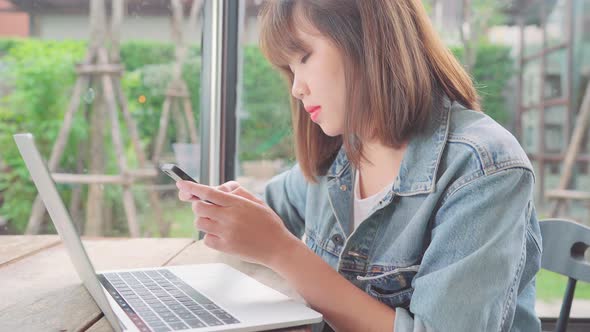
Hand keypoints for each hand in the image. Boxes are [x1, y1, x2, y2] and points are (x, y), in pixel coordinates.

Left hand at [176, 180, 297, 266]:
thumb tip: (219, 188)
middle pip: (198, 207)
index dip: (192, 187)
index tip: (181, 184)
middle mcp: (229, 217)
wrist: (278, 247)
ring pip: (200, 223)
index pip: (209, 192)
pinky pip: (206, 239)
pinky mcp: (225, 247)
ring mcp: (226, 233)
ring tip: (218, 222)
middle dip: (199, 205)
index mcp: (237, 203)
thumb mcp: (256, 201)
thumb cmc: (268, 223)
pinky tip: (223, 235)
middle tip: (208, 208)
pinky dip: (210, 235)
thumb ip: (237, 192)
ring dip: (204, 220)